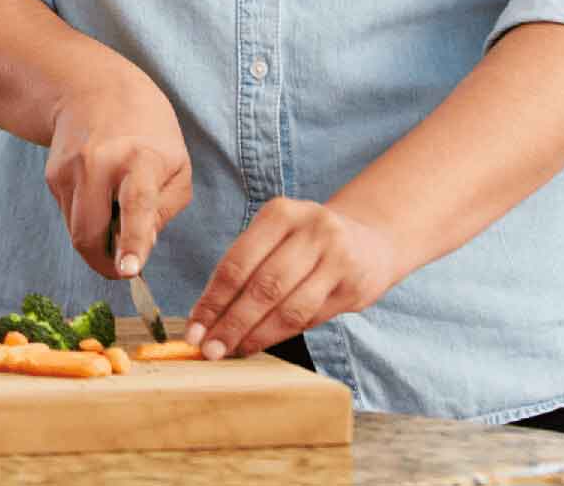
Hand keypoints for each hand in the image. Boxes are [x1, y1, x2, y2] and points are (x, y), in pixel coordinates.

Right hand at [45, 67, 191, 278]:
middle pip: (90, 232)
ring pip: (76, 232)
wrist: (94, 89)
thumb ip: (166, 210)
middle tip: (125, 266)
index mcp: (140, 158)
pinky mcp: (52, 177)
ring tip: (116, 214)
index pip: (137, 204)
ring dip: (98, 240)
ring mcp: (70, 170)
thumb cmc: (148, 131)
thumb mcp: (178, 164)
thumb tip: (141, 247)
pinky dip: (87, 219)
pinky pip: (70, 217)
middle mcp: (99, 163)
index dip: (133, 241)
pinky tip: (99, 194)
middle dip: (106, 262)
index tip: (128, 270)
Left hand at [185, 197, 401, 359]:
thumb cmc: (305, 244)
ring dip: (256, 336)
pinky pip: (309, 319)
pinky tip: (260, 343)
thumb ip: (243, 269)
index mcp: (281, 212)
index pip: (237, 262)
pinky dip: (280, 335)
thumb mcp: (275, 237)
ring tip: (233, 351)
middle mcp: (312, 230)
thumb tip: (203, 318)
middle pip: (262, 287)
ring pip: (288, 308)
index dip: (213, 301)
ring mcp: (337, 258)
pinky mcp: (354, 287)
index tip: (193, 330)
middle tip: (209, 349)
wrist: (369, 241)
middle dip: (231, 323)